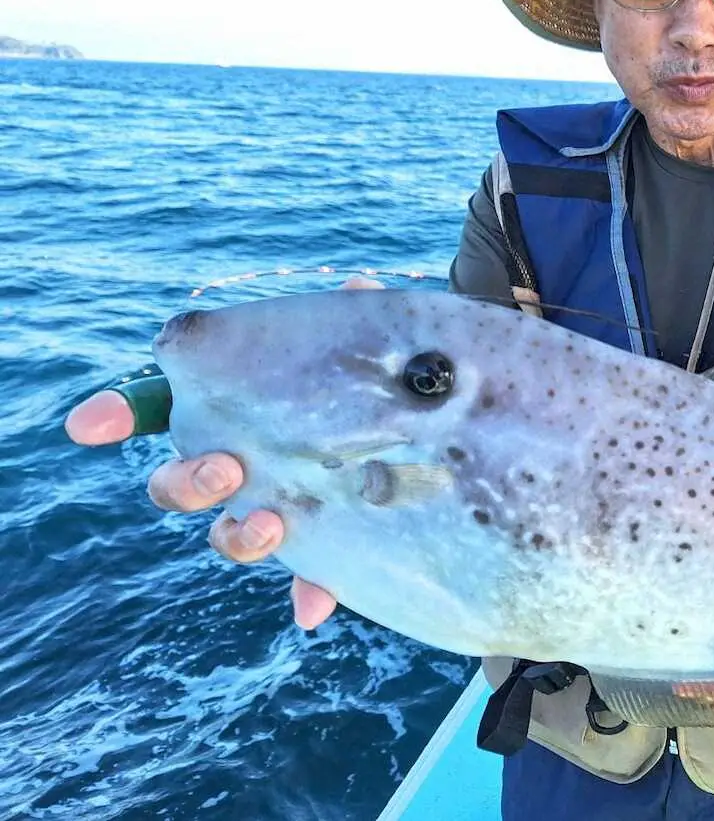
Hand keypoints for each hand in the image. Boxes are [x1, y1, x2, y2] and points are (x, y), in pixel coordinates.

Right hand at [63, 276, 384, 628]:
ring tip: (271, 521)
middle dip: (186, 481)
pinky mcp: (330, 545)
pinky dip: (308, 594)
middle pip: (183, 481)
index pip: (168, 405)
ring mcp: (284, 504)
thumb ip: (363, 313)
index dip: (122, 413)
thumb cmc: (387, 369)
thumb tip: (360, 288)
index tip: (89, 426)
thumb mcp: (378, 338)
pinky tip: (314, 606)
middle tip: (224, 467)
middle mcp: (250, 459)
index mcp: (244, 404)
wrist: (444, 418)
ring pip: (231, 533)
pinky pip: (308, 582)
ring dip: (239, 535)